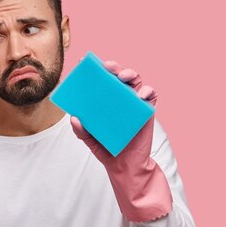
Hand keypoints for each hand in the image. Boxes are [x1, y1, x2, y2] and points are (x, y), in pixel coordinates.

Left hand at [70, 60, 171, 221]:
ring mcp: (134, 103)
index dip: (94, 69)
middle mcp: (120, 98)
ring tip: (123, 77)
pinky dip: (148, 91)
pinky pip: (151, 96)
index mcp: (105, 100)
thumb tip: (74, 119)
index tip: (84, 61)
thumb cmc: (106, 147)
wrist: (124, 165)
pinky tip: (141, 94)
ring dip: (131, 74)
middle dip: (114, 68)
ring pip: (136, 81)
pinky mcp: (147, 111)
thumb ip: (81, 130)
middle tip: (108, 67)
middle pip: (118, 76)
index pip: (100, 80)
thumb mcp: (89, 139)